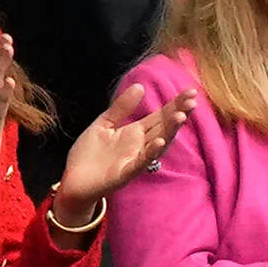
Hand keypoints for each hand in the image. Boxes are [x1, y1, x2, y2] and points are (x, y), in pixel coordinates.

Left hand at [53, 82, 197, 228]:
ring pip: (158, 143)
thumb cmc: (89, 153)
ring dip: (170, 130)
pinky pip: (141, 162)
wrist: (74, 180)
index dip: (176, 104)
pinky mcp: (125, 172)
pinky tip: (160, 142)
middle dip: (179, 114)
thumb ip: (121, 107)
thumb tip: (140, 86)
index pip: (160, 115)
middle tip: (193, 100)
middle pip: (164, 127)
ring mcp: (135, 159)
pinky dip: (151, 153)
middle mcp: (140, 145)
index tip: (192, 91)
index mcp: (136, 132)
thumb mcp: (104, 124)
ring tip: (181, 116)